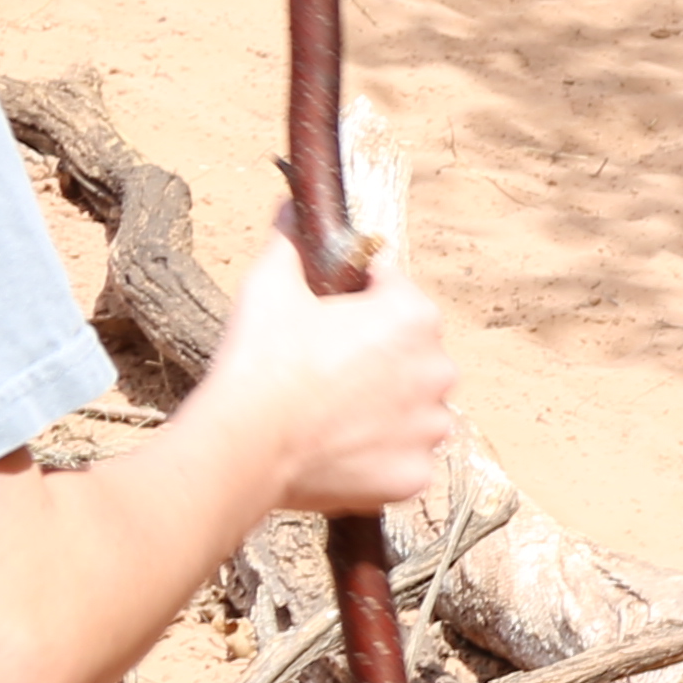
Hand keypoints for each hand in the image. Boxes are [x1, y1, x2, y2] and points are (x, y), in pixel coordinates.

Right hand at [201, 232, 462, 515]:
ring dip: (381, 409)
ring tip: (327, 414)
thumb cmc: (260, 360)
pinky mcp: (415, 475)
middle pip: (409, 354)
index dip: (355, 299)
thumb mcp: (270, 284)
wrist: (244, 444)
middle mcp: (439, 370)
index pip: (393, 292)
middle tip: (321, 371)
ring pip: (411, 409)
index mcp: (415, 315)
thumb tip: (293, 206)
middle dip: (374, 357)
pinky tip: (336, 450)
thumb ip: (291, 240)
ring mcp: (430, 428)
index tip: (326, 317)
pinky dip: (376, 457)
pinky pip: (401, 459)